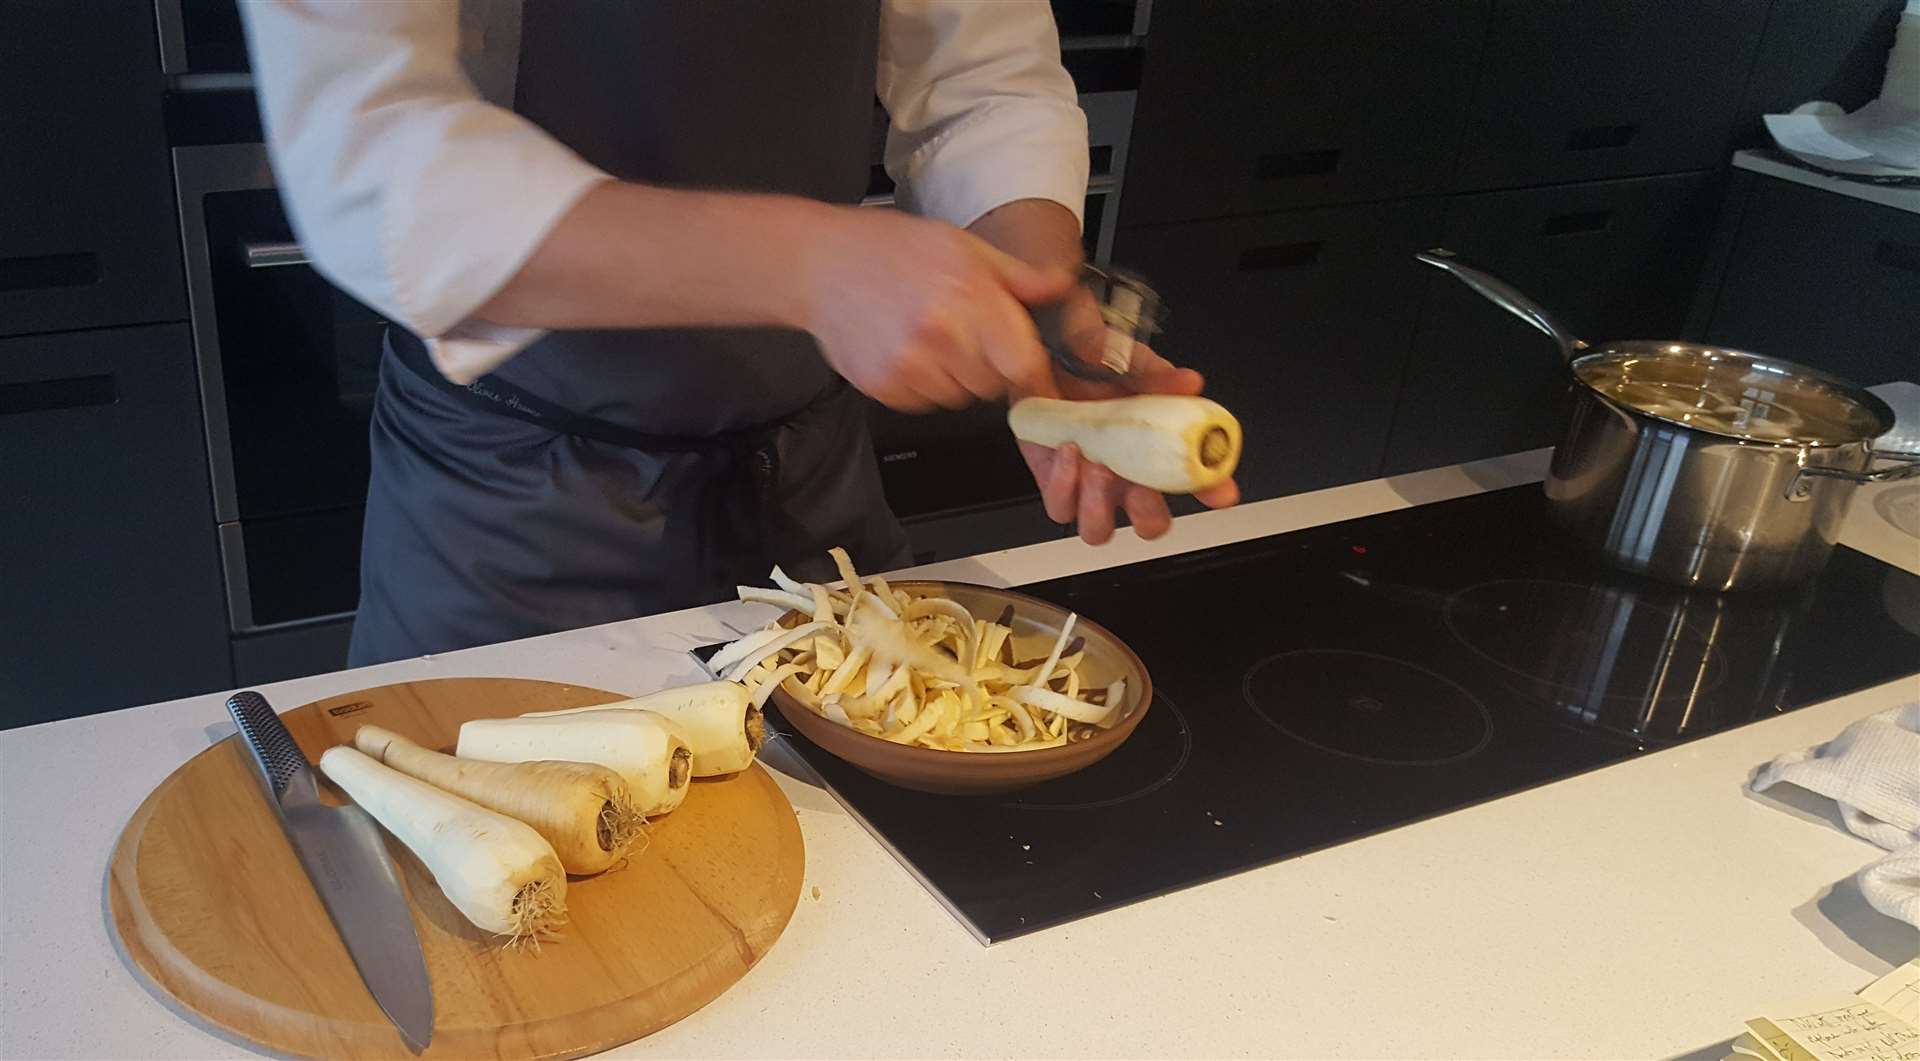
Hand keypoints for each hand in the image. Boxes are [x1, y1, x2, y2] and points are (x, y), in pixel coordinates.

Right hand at [797, 206, 1075, 411]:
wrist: (820, 263)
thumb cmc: (891, 248)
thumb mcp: (963, 246)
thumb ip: (1018, 277)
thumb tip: (1064, 286)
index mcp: (969, 296)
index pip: (1024, 365)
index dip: (1033, 375)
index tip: (1031, 376)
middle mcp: (941, 334)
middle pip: (993, 386)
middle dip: (989, 367)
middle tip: (966, 336)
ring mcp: (909, 364)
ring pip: (960, 398)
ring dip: (955, 378)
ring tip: (931, 339)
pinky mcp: (883, 386)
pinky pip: (924, 403)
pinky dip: (923, 386)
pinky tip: (906, 350)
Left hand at [1020, 289, 1238, 544]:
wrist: (1043, 355)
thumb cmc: (1091, 365)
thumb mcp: (1129, 363)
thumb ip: (1158, 376)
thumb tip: (1189, 382)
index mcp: (1157, 451)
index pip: (1196, 483)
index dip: (1212, 492)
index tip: (1220, 492)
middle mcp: (1127, 477)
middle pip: (1149, 524)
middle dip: (1146, 513)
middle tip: (1139, 485)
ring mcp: (1090, 486)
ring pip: (1099, 530)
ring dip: (1099, 505)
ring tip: (1097, 465)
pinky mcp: (1054, 483)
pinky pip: (1060, 507)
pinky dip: (1064, 483)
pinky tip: (1069, 449)